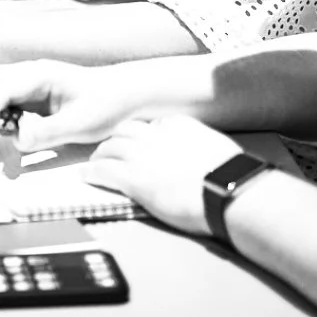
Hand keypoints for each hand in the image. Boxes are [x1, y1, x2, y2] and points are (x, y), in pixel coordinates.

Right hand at [0, 60, 144, 149]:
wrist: (123, 95)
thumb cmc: (106, 104)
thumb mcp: (81, 124)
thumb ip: (48, 132)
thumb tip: (18, 138)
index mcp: (40, 74)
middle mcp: (29, 74)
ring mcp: (28, 83)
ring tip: (6, 134)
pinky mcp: (29, 95)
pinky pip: (2, 102)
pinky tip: (17, 130)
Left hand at [86, 116, 240, 236]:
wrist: (227, 191)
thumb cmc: (230, 176)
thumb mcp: (216, 148)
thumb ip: (201, 146)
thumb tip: (201, 156)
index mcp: (178, 125)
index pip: (152, 125)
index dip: (142, 135)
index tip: (139, 142)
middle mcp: (156, 135)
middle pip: (125, 131)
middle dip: (115, 139)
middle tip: (109, 149)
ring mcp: (142, 155)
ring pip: (110, 147)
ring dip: (100, 154)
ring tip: (95, 161)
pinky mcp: (134, 179)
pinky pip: (104, 170)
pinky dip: (92, 172)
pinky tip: (86, 175)